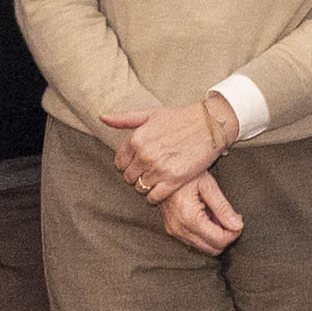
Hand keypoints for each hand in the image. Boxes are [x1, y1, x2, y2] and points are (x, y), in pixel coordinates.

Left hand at [116, 90, 238, 195]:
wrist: (209, 126)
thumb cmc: (180, 119)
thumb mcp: (150, 114)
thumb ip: (124, 119)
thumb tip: (102, 117)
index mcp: (137, 139)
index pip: (119, 163)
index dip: (127, 164)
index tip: (138, 163)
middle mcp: (145, 155)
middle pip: (129, 177)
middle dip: (137, 175)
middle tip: (149, 171)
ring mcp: (159, 169)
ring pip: (140, 188)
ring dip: (146, 186)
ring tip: (156, 178)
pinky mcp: (174, 180)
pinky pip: (154, 197)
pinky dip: (155, 196)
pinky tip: (161, 188)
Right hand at [153, 174, 245, 256]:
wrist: (163, 171)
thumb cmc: (185, 174)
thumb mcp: (208, 185)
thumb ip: (223, 208)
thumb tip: (237, 226)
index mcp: (189, 218)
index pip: (219, 240)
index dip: (234, 232)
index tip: (238, 219)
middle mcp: (179, 229)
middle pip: (213, 249)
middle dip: (226, 236)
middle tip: (230, 218)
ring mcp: (174, 231)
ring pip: (204, 248)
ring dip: (215, 235)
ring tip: (216, 214)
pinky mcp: (172, 230)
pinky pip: (195, 241)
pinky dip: (205, 234)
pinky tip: (207, 217)